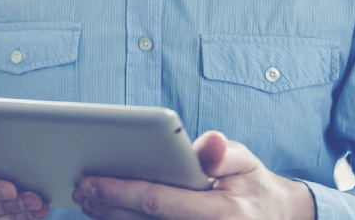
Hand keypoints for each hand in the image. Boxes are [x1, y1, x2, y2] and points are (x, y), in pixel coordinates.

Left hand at [72, 131, 314, 219]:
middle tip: (81, 188)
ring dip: (109, 218)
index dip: (121, 192)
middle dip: (107, 205)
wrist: (274, 217)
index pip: (160, 202)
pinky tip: (106, 213)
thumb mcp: (247, 161)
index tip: (92, 180)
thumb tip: (208, 143)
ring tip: (86, 200)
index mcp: (221, 212)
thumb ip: (225, 153)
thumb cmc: (252, 184)